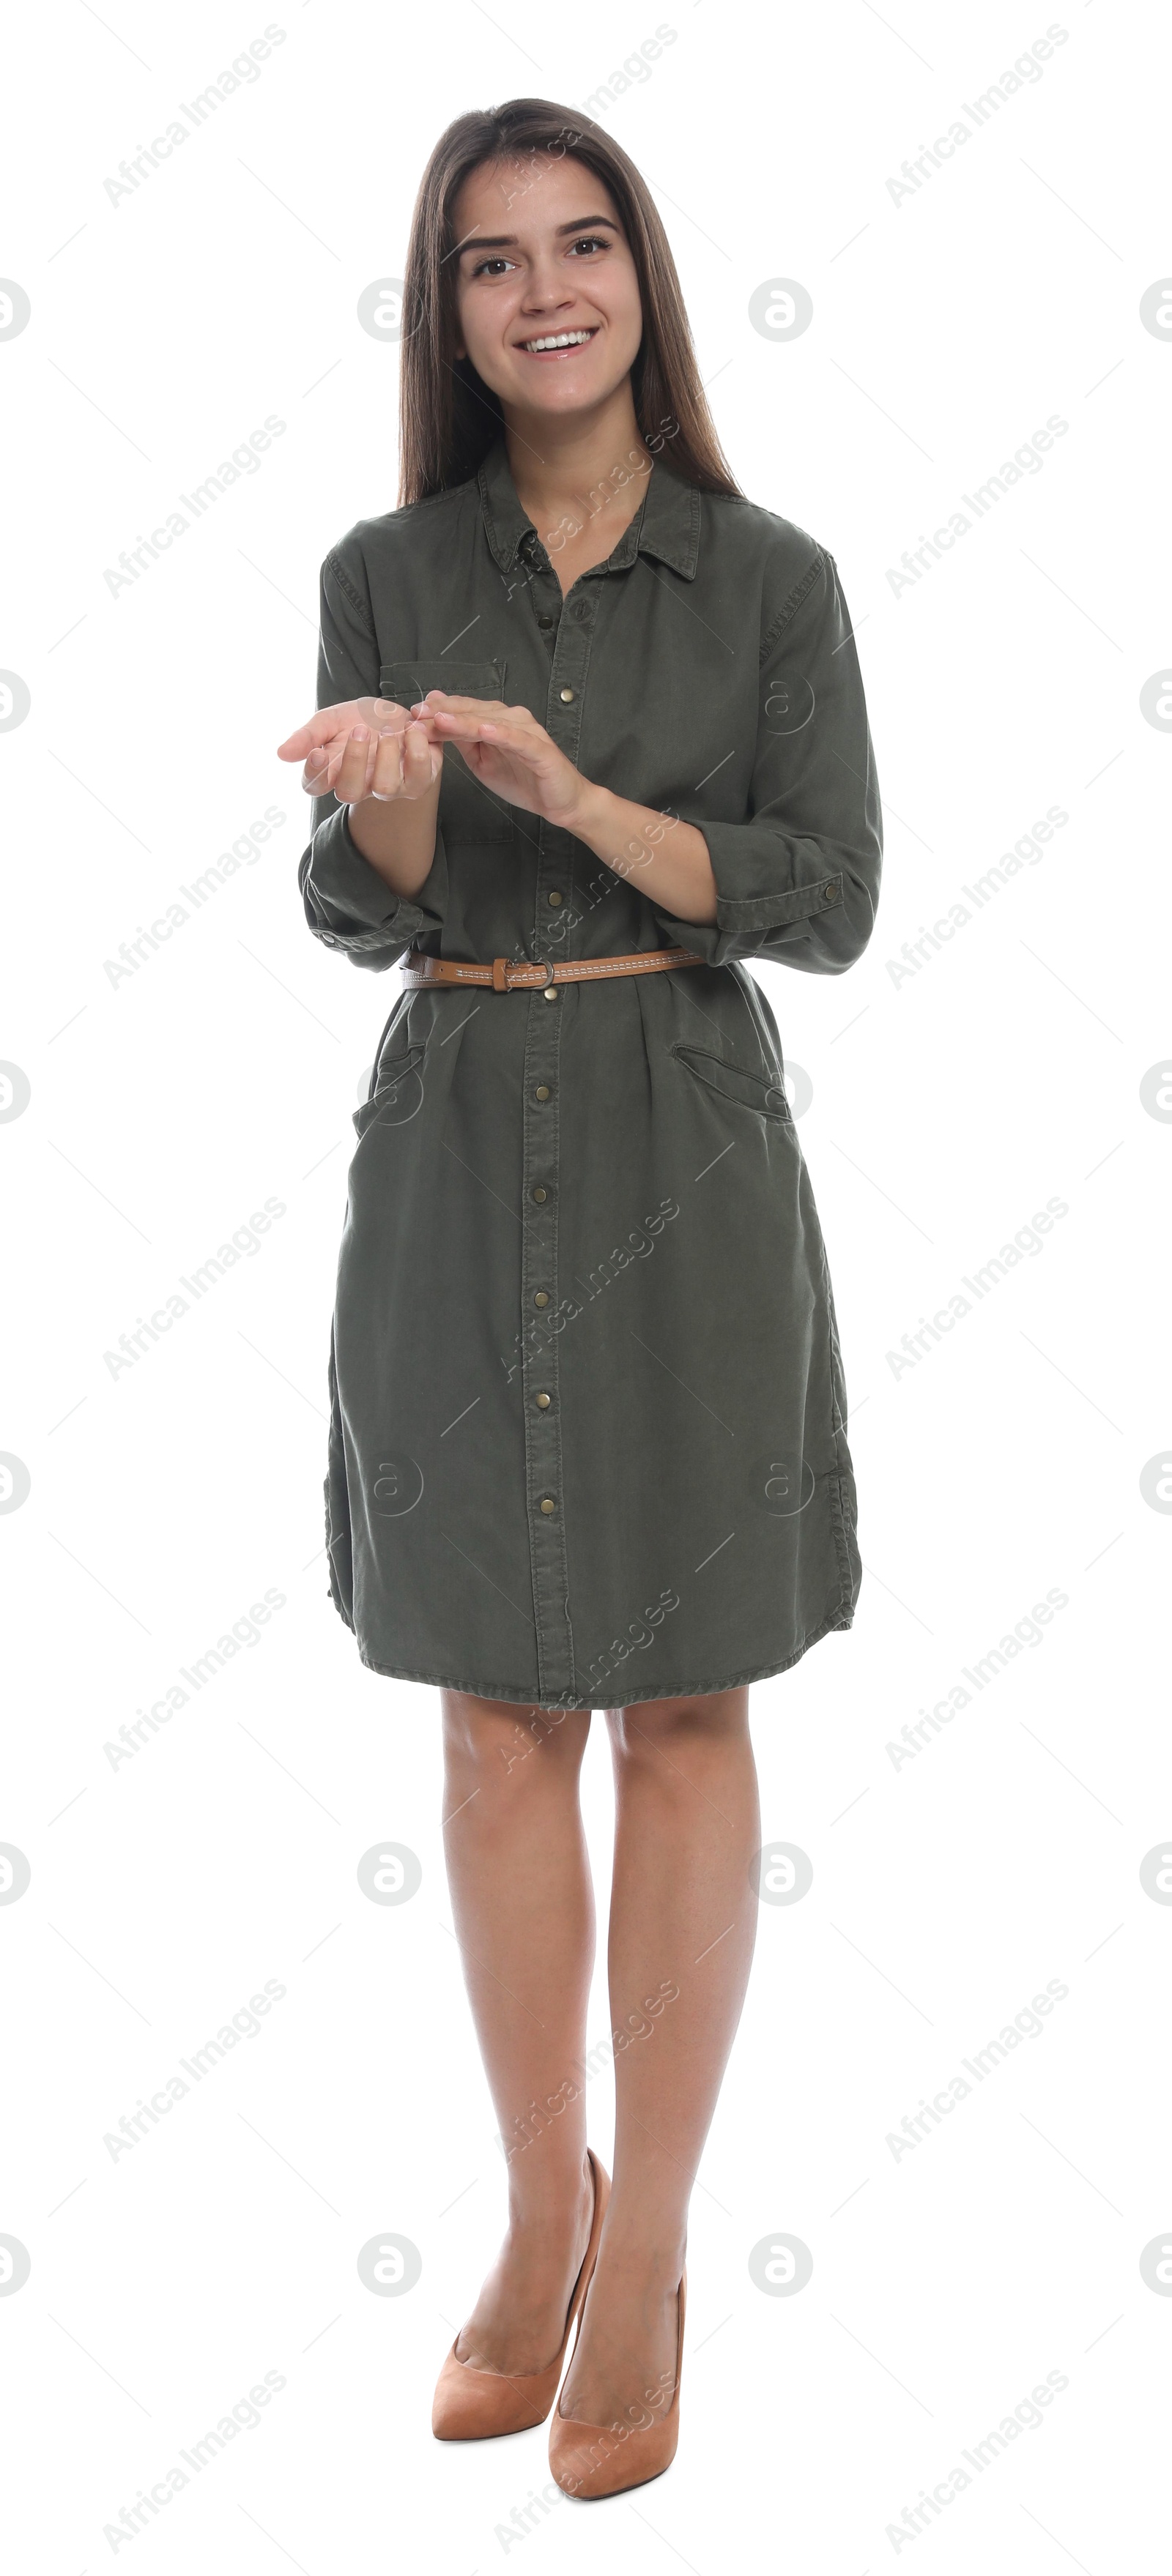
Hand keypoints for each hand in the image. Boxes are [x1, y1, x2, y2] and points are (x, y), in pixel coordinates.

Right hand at [276, 697, 441, 805]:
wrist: (398, 713)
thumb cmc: (360, 719)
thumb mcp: (330, 720)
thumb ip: (308, 736)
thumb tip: (281, 753)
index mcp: (332, 772)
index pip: (314, 785)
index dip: (314, 774)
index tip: (319, 753)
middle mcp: (360, 785)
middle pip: (348, 793)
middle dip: (353, 761)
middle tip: (359, 730)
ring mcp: (390, 787)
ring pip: (385, 788)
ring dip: (386, 755)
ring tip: (389, 731)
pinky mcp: (418, 781)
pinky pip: (420, 777)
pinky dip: (418, 749)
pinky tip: (412, 729)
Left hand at [418, 692, 591, 828]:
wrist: (559, 802)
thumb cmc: (523, 780)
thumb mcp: (482, 762)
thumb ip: (463, 742)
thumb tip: (436, 723)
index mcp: (497, 720)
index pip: (464, 710)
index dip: (439, 710)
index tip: (413, 712)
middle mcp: (513, 719)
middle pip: (474, 712)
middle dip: (445, 712)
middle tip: (419, 713)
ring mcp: (527, 732)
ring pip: (491, 722)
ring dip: (465, 720)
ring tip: (441, 719)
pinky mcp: (541, 750)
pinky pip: (518, 740)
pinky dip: (501, 734)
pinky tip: (484, 731)